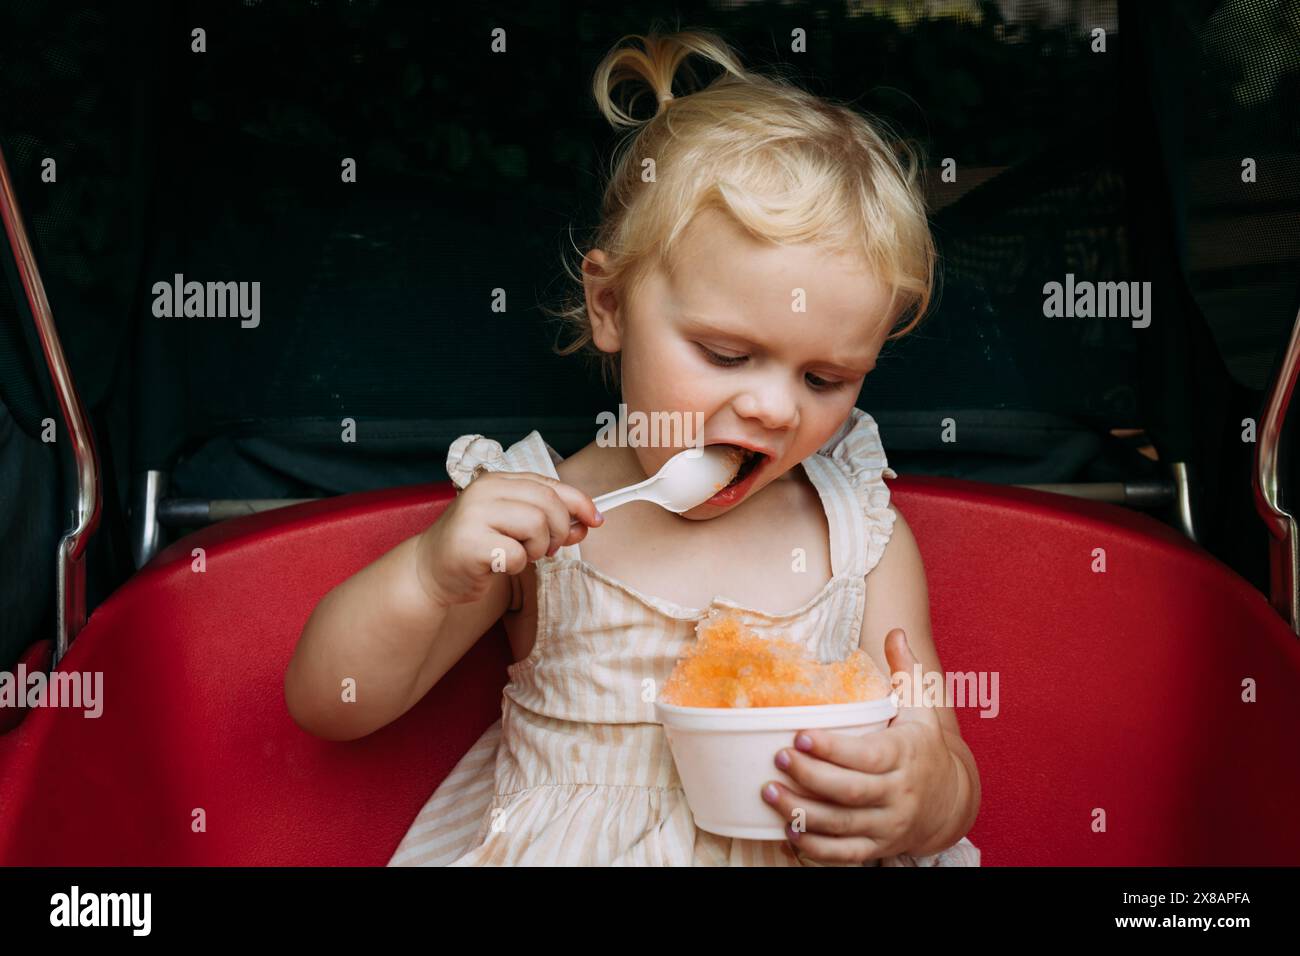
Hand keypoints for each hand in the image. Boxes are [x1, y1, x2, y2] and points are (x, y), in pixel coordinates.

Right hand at [415, 471, 602, 606]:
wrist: (430, 571)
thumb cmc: (475, 547)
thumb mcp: (514, 526)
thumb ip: (548, 520)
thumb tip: (587, 522)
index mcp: (497, 480)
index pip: (549, 484)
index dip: (578, 502)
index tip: (595, 519)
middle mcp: (484, 491)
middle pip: (547, 503)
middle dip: (558, 529)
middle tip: (548, 548)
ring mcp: (475, 515)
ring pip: (536, 524)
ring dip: (537, 548)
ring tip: (522, 555)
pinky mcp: (470, 543)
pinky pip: (518, 554)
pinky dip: (518, 564)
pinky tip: (501, 564)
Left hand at [758, 627, 961, 863]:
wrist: (952, 802)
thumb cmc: (923, 747)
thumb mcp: (921, 708)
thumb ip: (905, 671)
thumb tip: (896, 632)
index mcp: (905, 755)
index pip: (867, 755)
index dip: (832, 749)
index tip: (800, 735)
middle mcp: (899, 793)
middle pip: (850, 792)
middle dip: (810, 777)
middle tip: (777, 759)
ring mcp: (888, 824)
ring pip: (842, 825)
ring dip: (802, 813)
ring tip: (770, 793)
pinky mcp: (878, 847)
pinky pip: (844, 855)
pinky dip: (816, 849)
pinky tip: (788, 831)